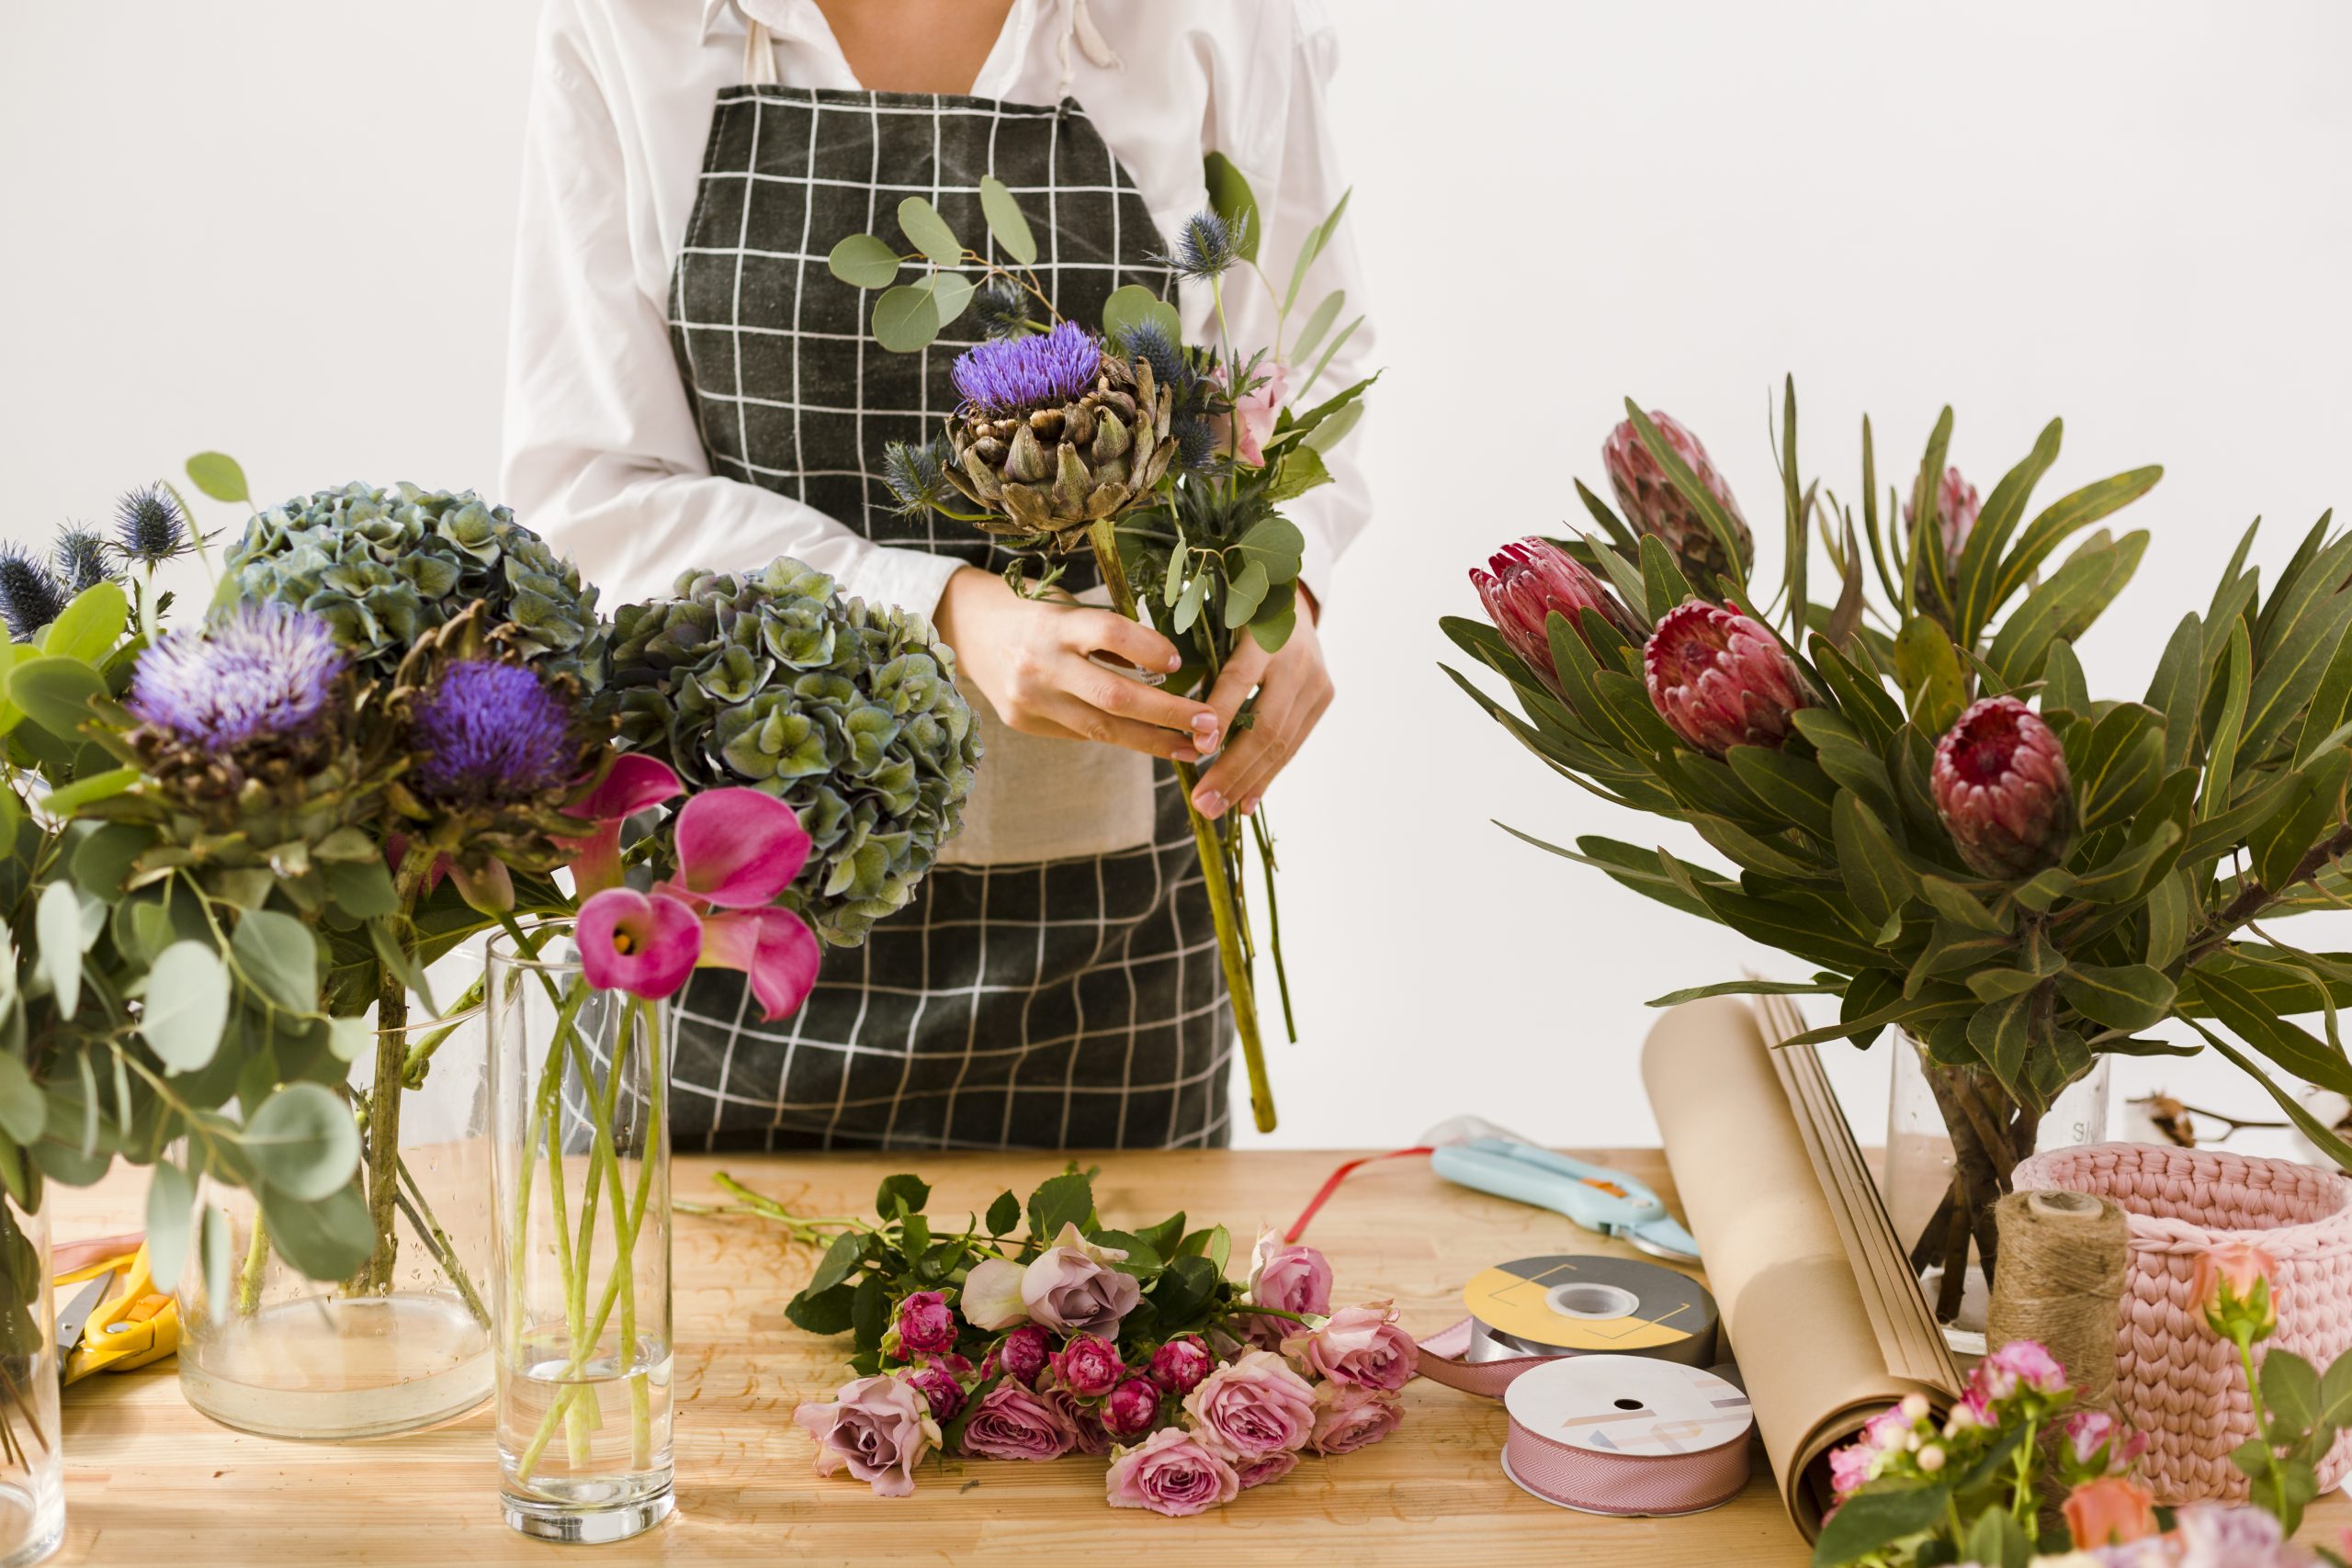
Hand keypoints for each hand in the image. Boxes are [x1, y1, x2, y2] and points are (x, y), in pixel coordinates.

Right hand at [933, 568, 1221, 760]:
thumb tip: (1167, 666)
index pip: (1109, 633)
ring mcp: (1030, 699)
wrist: (967, 630)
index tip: (1178, 664)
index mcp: (1053, 623)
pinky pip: (1082, 734)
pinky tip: (1151, 742)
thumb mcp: (1068, 607)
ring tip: (1192, 748)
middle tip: (1209, 723)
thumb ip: (1109, 635)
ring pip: (1102, 729)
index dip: (1150, 648)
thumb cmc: (1033, 611)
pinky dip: (1119, 737)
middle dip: (1168, 713)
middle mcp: (1040, 663)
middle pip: (1114, 695)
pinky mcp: (1025, 723)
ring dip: (1153, 741)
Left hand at [1190, 589, 1330, 821]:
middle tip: (1203, 803)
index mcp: (1263, 634)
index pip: (1239, 680)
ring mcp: (1316, 681)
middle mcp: (1296, 659)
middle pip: (1265, 726)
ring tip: (1217, 808)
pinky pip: (1293, 745)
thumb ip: (1203, 663)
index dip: (1221, 716)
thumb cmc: (1239, 615)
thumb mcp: (1218, 623)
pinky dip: (1267, 776)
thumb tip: (1175, 722)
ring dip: (1247, 782)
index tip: (1198, 750)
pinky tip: (1245, 801)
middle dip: (1232, 770)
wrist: (1293, 601)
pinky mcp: (1324, 697)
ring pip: (1281, 743)